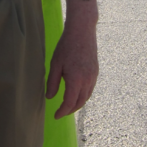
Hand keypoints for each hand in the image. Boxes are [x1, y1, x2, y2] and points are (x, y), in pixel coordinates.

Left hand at [46, 0, 98, 118]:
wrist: (82, 31)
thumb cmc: (66, 46)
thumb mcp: (55, 64)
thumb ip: (52, 82)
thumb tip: (50, 97)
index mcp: (76, 79)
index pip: (69, 103)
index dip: (62, 111)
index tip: (55, 115)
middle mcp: (87, 80)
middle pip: (80, 102)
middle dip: (70, 110)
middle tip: (61, 112)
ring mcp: (93, 76)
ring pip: (87, 97)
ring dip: (78, 104)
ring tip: (68, 106)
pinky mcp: (96, 71)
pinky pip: (90, 89)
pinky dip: (83, 95)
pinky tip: (76, 93)